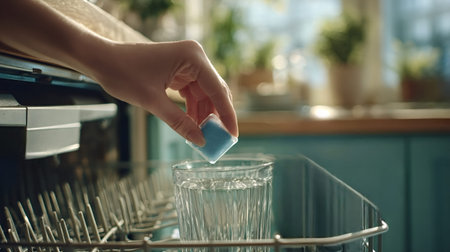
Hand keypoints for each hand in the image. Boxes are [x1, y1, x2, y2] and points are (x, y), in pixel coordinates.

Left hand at [88, 40, 238, 145]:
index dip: (227, 114)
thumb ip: (179, 122)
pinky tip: (193, 125)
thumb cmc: (123, 74)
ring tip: (203, 136)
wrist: (102, 60)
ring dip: (204, 114)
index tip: (233, 134)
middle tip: (219, 140)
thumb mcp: (153, 102)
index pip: (217, 89)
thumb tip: (200, 141)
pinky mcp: (179, 69)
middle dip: (216, 116)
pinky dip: (193, 108)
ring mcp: (187, 62)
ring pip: (204, 94)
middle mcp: (194, 56)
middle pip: (214, 91)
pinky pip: (193, 92)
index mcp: (192, 57)